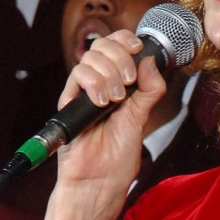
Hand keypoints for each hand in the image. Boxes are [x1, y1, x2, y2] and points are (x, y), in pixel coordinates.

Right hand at [56, 30, 165, 191]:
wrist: (100, 180)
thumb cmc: (118, 156)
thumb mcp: (142, 117)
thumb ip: (150, 89)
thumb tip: (150, 60)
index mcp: (118, 85)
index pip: (116, 47)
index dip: (125, 39)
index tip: (137, 47)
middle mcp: (99, 84)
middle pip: (102, 46)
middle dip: (120, 57)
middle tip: (129, 81)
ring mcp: (83, 92)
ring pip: (90, 58)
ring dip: (109, 74)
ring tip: (116, 100)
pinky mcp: (69, 101)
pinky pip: (77, 75)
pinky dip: (94, 83)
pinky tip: (103, 102)